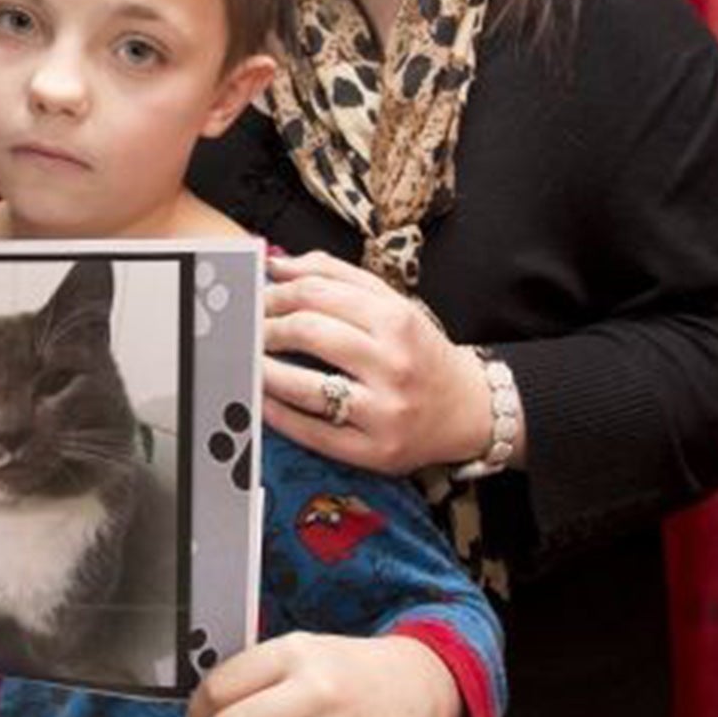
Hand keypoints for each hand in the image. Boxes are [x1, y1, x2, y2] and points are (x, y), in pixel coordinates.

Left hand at [261, 250, 495, 474]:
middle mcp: (392, 364)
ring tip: (249, 362)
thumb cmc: (420, 353)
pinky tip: (263, 400)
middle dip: (266, 329)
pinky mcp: (375, 451)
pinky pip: (314, 433)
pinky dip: (278, 415)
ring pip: (306, 387)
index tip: (257, 298)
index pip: (317, 293)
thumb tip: (277, 265)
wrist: (468, 410)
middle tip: (249, 330)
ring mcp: (384, 411)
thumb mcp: (392, 305)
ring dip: (263, 371)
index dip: (275, 294)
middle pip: (309, 333)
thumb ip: (336, 277)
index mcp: (396, 320)